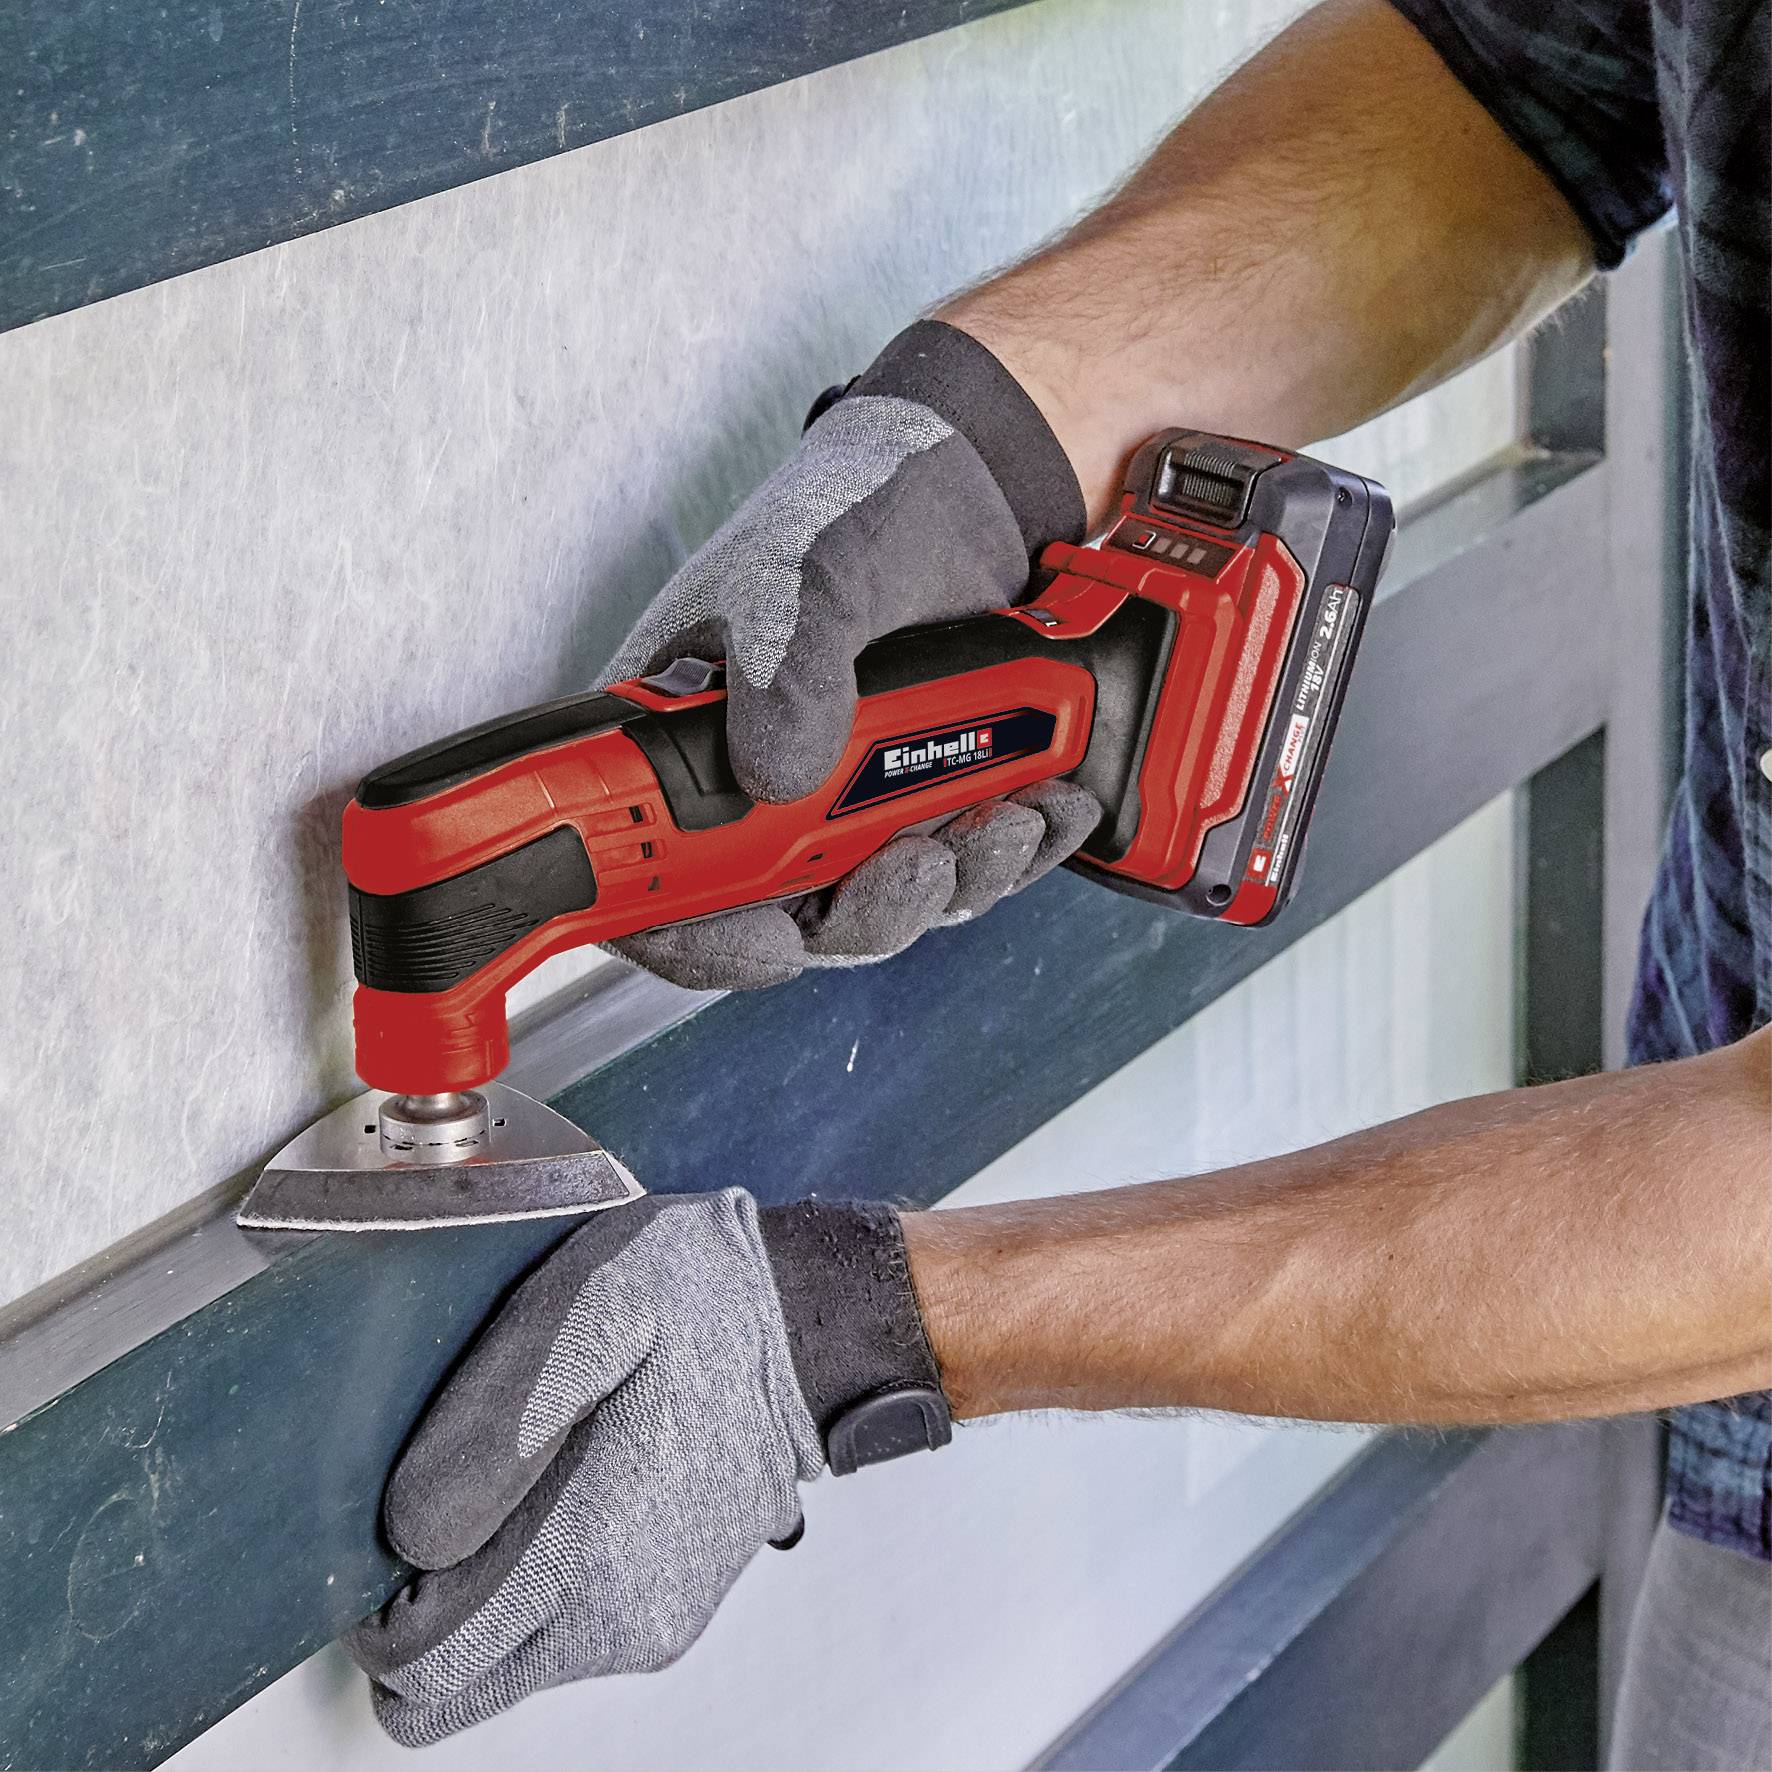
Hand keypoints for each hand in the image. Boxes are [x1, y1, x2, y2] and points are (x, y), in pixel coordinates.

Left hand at [346, 1190, 947, 1745]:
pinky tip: (564, 1491)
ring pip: (501, 1668)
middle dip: (417, 1621)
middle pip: (450, 1692)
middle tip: (442, 1506)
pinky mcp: (669, 1611)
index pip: (423, 1665)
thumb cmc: (701, 1297)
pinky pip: (558, 1639)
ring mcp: (652, 1623)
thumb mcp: (589, 1304)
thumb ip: (495, 1417)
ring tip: (514, 1481)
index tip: (395, 1518)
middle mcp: (624, 1614)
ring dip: (479, 1601)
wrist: (810, 1320)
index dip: (377, 1604)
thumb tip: (409, 1530)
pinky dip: (535, 1590)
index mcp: (593, 1546)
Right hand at [598, 320, 1099, 990]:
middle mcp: (761, 786)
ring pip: (885, 906)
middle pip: (788, 918)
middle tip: (921, 862)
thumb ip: (785, 666)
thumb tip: (776, 776)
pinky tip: (1046, 810)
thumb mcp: (807, 569)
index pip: (659, 879)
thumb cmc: (857, 505)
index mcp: (686, 738)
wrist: (979, 480)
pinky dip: (1010, 854)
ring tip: (1004, 818)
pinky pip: (960, 868)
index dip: (702, 936)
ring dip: (952, 884)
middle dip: (868, 913)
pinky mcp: (927, 797)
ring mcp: (846, 801)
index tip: (772, 938)